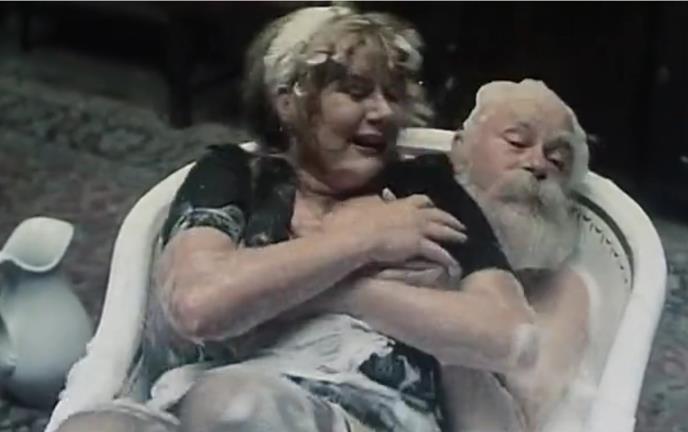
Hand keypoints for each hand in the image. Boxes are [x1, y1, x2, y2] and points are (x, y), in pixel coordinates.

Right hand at [322, 192, 466, 269]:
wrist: (358, 236)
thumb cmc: (355, 223)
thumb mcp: (362, 208)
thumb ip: (371, 205)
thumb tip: (373, 201)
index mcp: (400, 204)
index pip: (420, 200)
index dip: (429, 205)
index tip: (434, 207)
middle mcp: (414, 214)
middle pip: (438, 214)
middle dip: (450, 218)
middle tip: (460, 223)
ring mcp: (419, 228)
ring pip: (444, 230)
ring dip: (455, 234)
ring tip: (465, 239)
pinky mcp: (420, 245)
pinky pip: (439, 252)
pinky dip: (448, 258)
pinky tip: (455, 264)